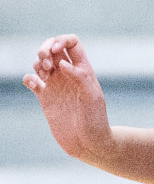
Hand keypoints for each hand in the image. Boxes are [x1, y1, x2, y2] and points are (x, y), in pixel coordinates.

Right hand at [22, 35, 114, 163]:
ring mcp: (56, 85)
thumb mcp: (92, 96)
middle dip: (44, 48)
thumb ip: (79, 77)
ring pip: (40, 62)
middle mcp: (69, 74)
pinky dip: (29, 78)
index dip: (61, 41)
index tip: (55, 51)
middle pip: (52, 48)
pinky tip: (36, 85)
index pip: (72, 43)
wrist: (87, 142)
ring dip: (38, 62)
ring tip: (46, 75)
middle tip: (47, 64)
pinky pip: (31, 80)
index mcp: (83, 69)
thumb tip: (62, 64)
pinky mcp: (44, 97)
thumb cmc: (95, 119)